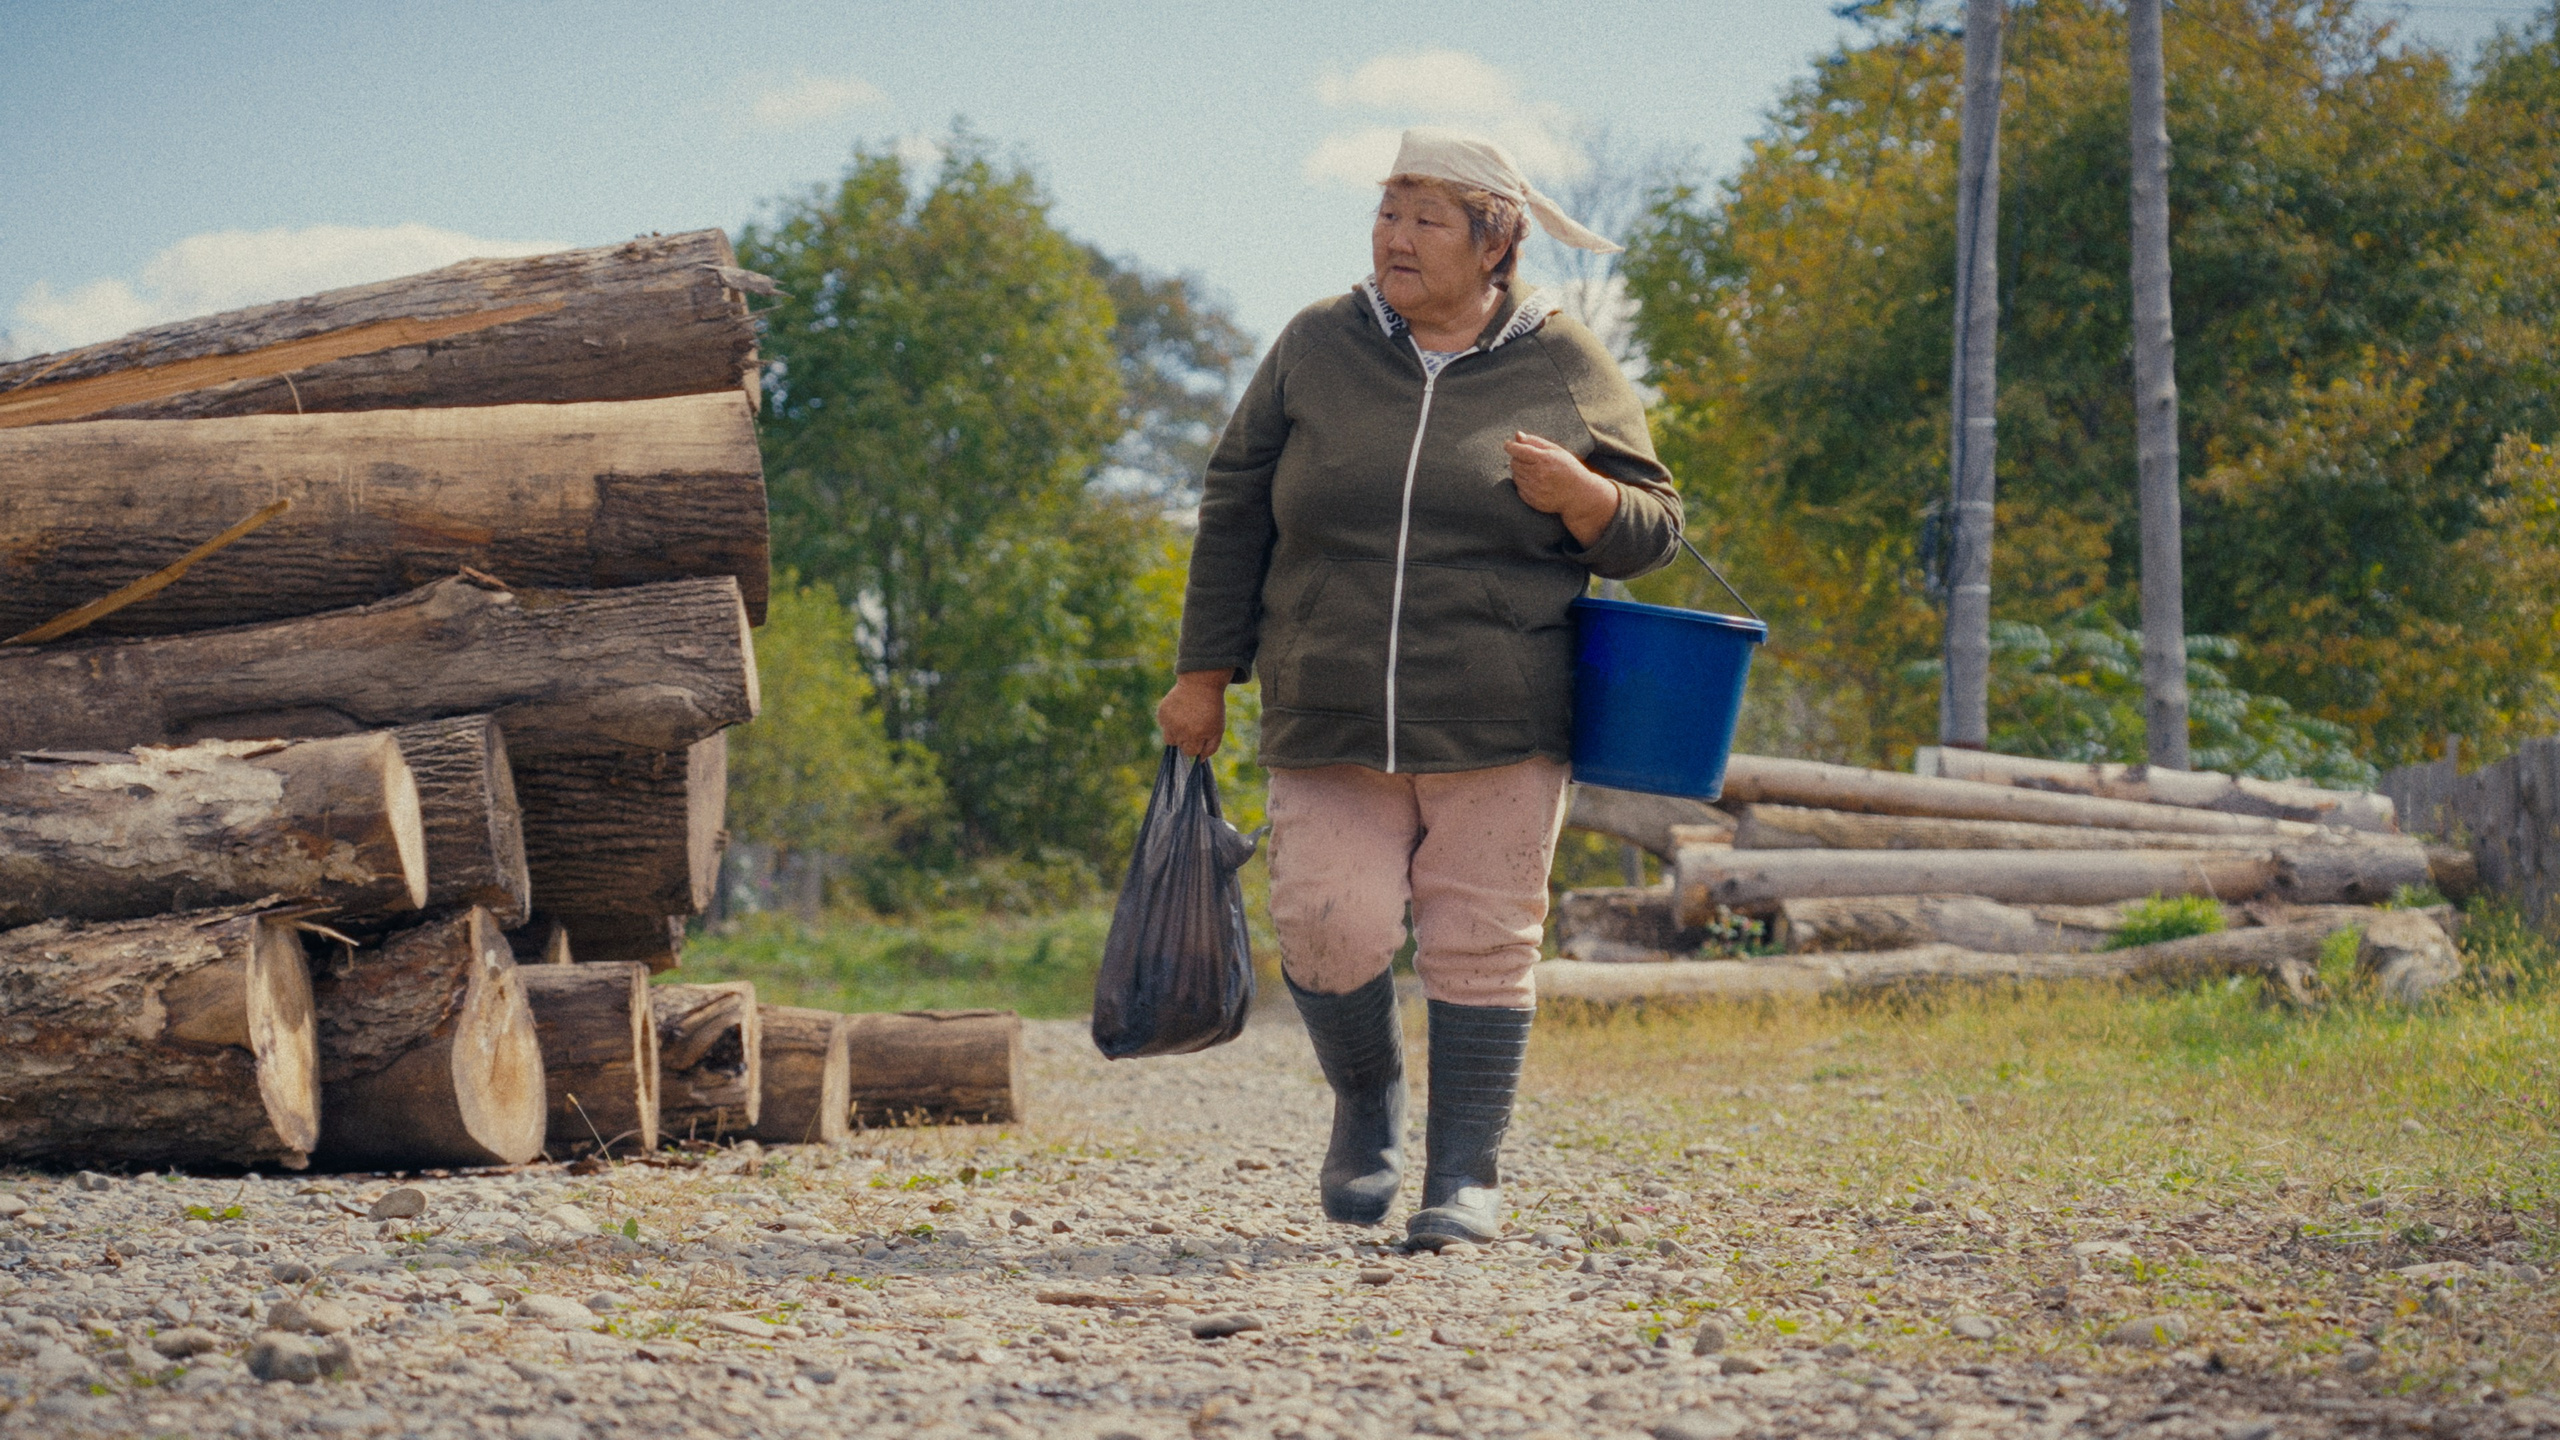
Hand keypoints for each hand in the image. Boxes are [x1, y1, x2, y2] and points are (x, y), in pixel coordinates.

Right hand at [1156, 669, 1232, 756]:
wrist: (1201, 683)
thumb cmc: (1212, 708)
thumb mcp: (1218, 729)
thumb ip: (1211, 748)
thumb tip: (1200, 760)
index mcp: (1195, 736)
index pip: (1190, 752)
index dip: (1196, 744)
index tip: (1200, 734)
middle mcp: (1180, 730)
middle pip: (1179, 746)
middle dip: (1187, 739)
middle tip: (1193, 724)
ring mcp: (1169, 722)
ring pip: (1169, 739)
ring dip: (1176, 733)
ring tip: (1185, 720)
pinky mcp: (1162, 713)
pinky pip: (1163, 725)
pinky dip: (1170, 721)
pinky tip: (1179, 711)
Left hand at [1505, 431, 1620, 545]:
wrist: (1580, 494)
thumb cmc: (1568, 468)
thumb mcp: (1556, 451)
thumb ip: (1536, 442)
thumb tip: (1517, 435)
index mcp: (1545, 459)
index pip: (1519, 450)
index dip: (1510, 446)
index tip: (1507, 444)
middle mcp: (1539, 475)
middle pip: (1514, 463)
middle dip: (1518, 459)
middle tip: (1529, 460)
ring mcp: (1536, 489)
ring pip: (1515, 476)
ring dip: (1521, 472)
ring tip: (1535, 472)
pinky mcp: (1534, 501)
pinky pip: (1519, 489)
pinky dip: (1524, 485)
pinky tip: (1537, 483)